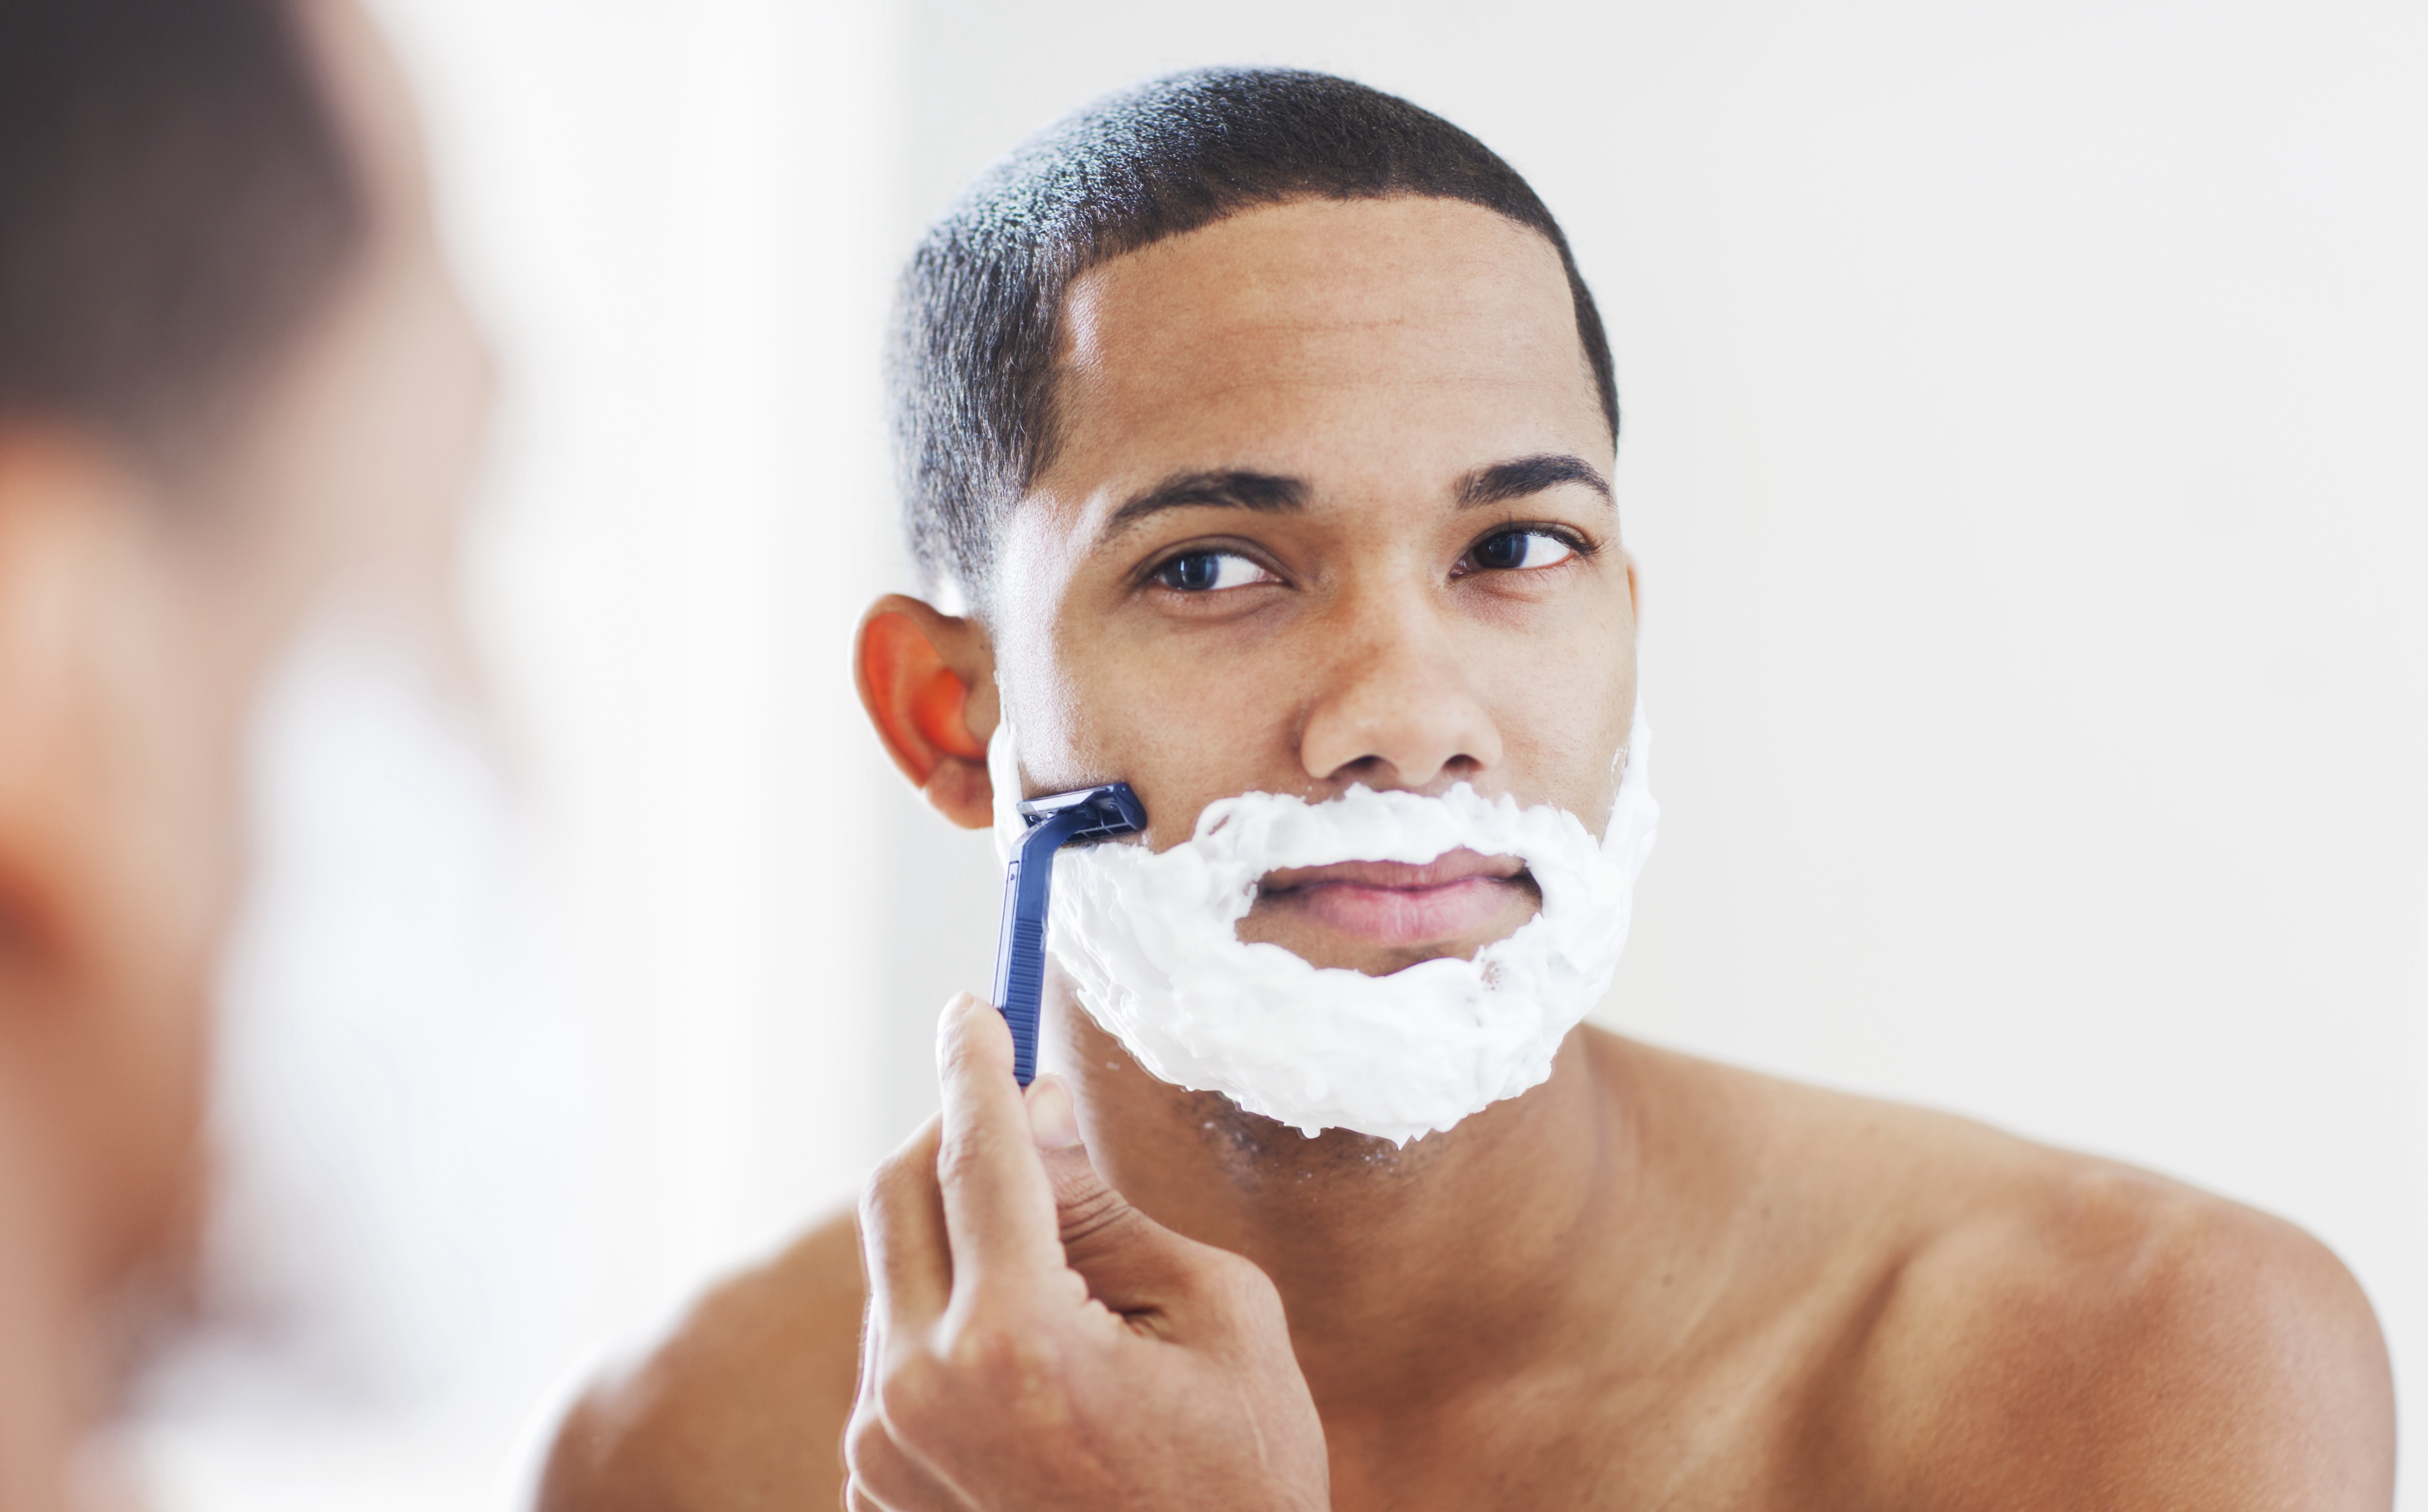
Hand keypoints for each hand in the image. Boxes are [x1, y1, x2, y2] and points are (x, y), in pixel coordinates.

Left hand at [845, 993, 1330, 1510]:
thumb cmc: (1238, 1479)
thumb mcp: (1215, 1317)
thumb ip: (1110, 1211)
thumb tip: (1039, 1120)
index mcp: (1011, 1339)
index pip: (973, 1151)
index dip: (975, 1062)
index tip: (973, 1005)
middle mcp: (916, 1391)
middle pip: (900, 1196)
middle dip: (956, 1135)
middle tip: (1023, 1115)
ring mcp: (882, 1450)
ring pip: (894, 1276)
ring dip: (960, 1240)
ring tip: (1066, 1284)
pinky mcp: (874, 1491)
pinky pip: (893, 1356)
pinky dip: (947, 1323)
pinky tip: (1032, 1361)